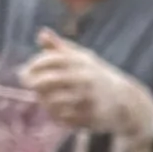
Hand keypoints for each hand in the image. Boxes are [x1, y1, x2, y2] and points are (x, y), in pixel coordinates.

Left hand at [23, 31, 152, 151]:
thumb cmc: (97, 76)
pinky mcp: (89, 117)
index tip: (25, 70)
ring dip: (44, 100)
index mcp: (82, 62)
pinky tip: (57, 111)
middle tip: (29, 85)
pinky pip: (62, 118)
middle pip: (46, 82)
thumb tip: (41, 33)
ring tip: (44, 99)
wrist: (126, 100)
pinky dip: (55, 115)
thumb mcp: (83, 58)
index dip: (34, 65)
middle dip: (33, 84)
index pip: (50, 60)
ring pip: (52, 101)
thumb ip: (60, 47)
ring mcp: (87, 99)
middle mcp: (84, 79)